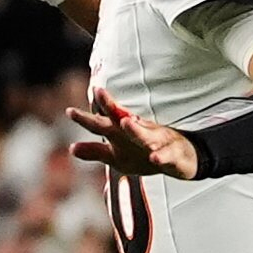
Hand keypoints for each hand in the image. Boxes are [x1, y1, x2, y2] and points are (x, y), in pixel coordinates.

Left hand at [68, 87, 197, 179]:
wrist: (182, 159)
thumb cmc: (146, 152)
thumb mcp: (118, 156)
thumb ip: (96, 151)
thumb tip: (72, 148)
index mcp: (125, 133)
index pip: (104, 122)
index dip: (88, 117)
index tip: (69, 112)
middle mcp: (140, 132)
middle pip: (122, 120)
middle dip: (111, 107)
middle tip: (98, 93)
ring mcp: (158, 142)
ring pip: (146, 135)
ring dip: (136, 129)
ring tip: (125, 122)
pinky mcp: (172, 154)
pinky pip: (166, 155)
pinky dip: (161, 155)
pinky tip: (154, 157)